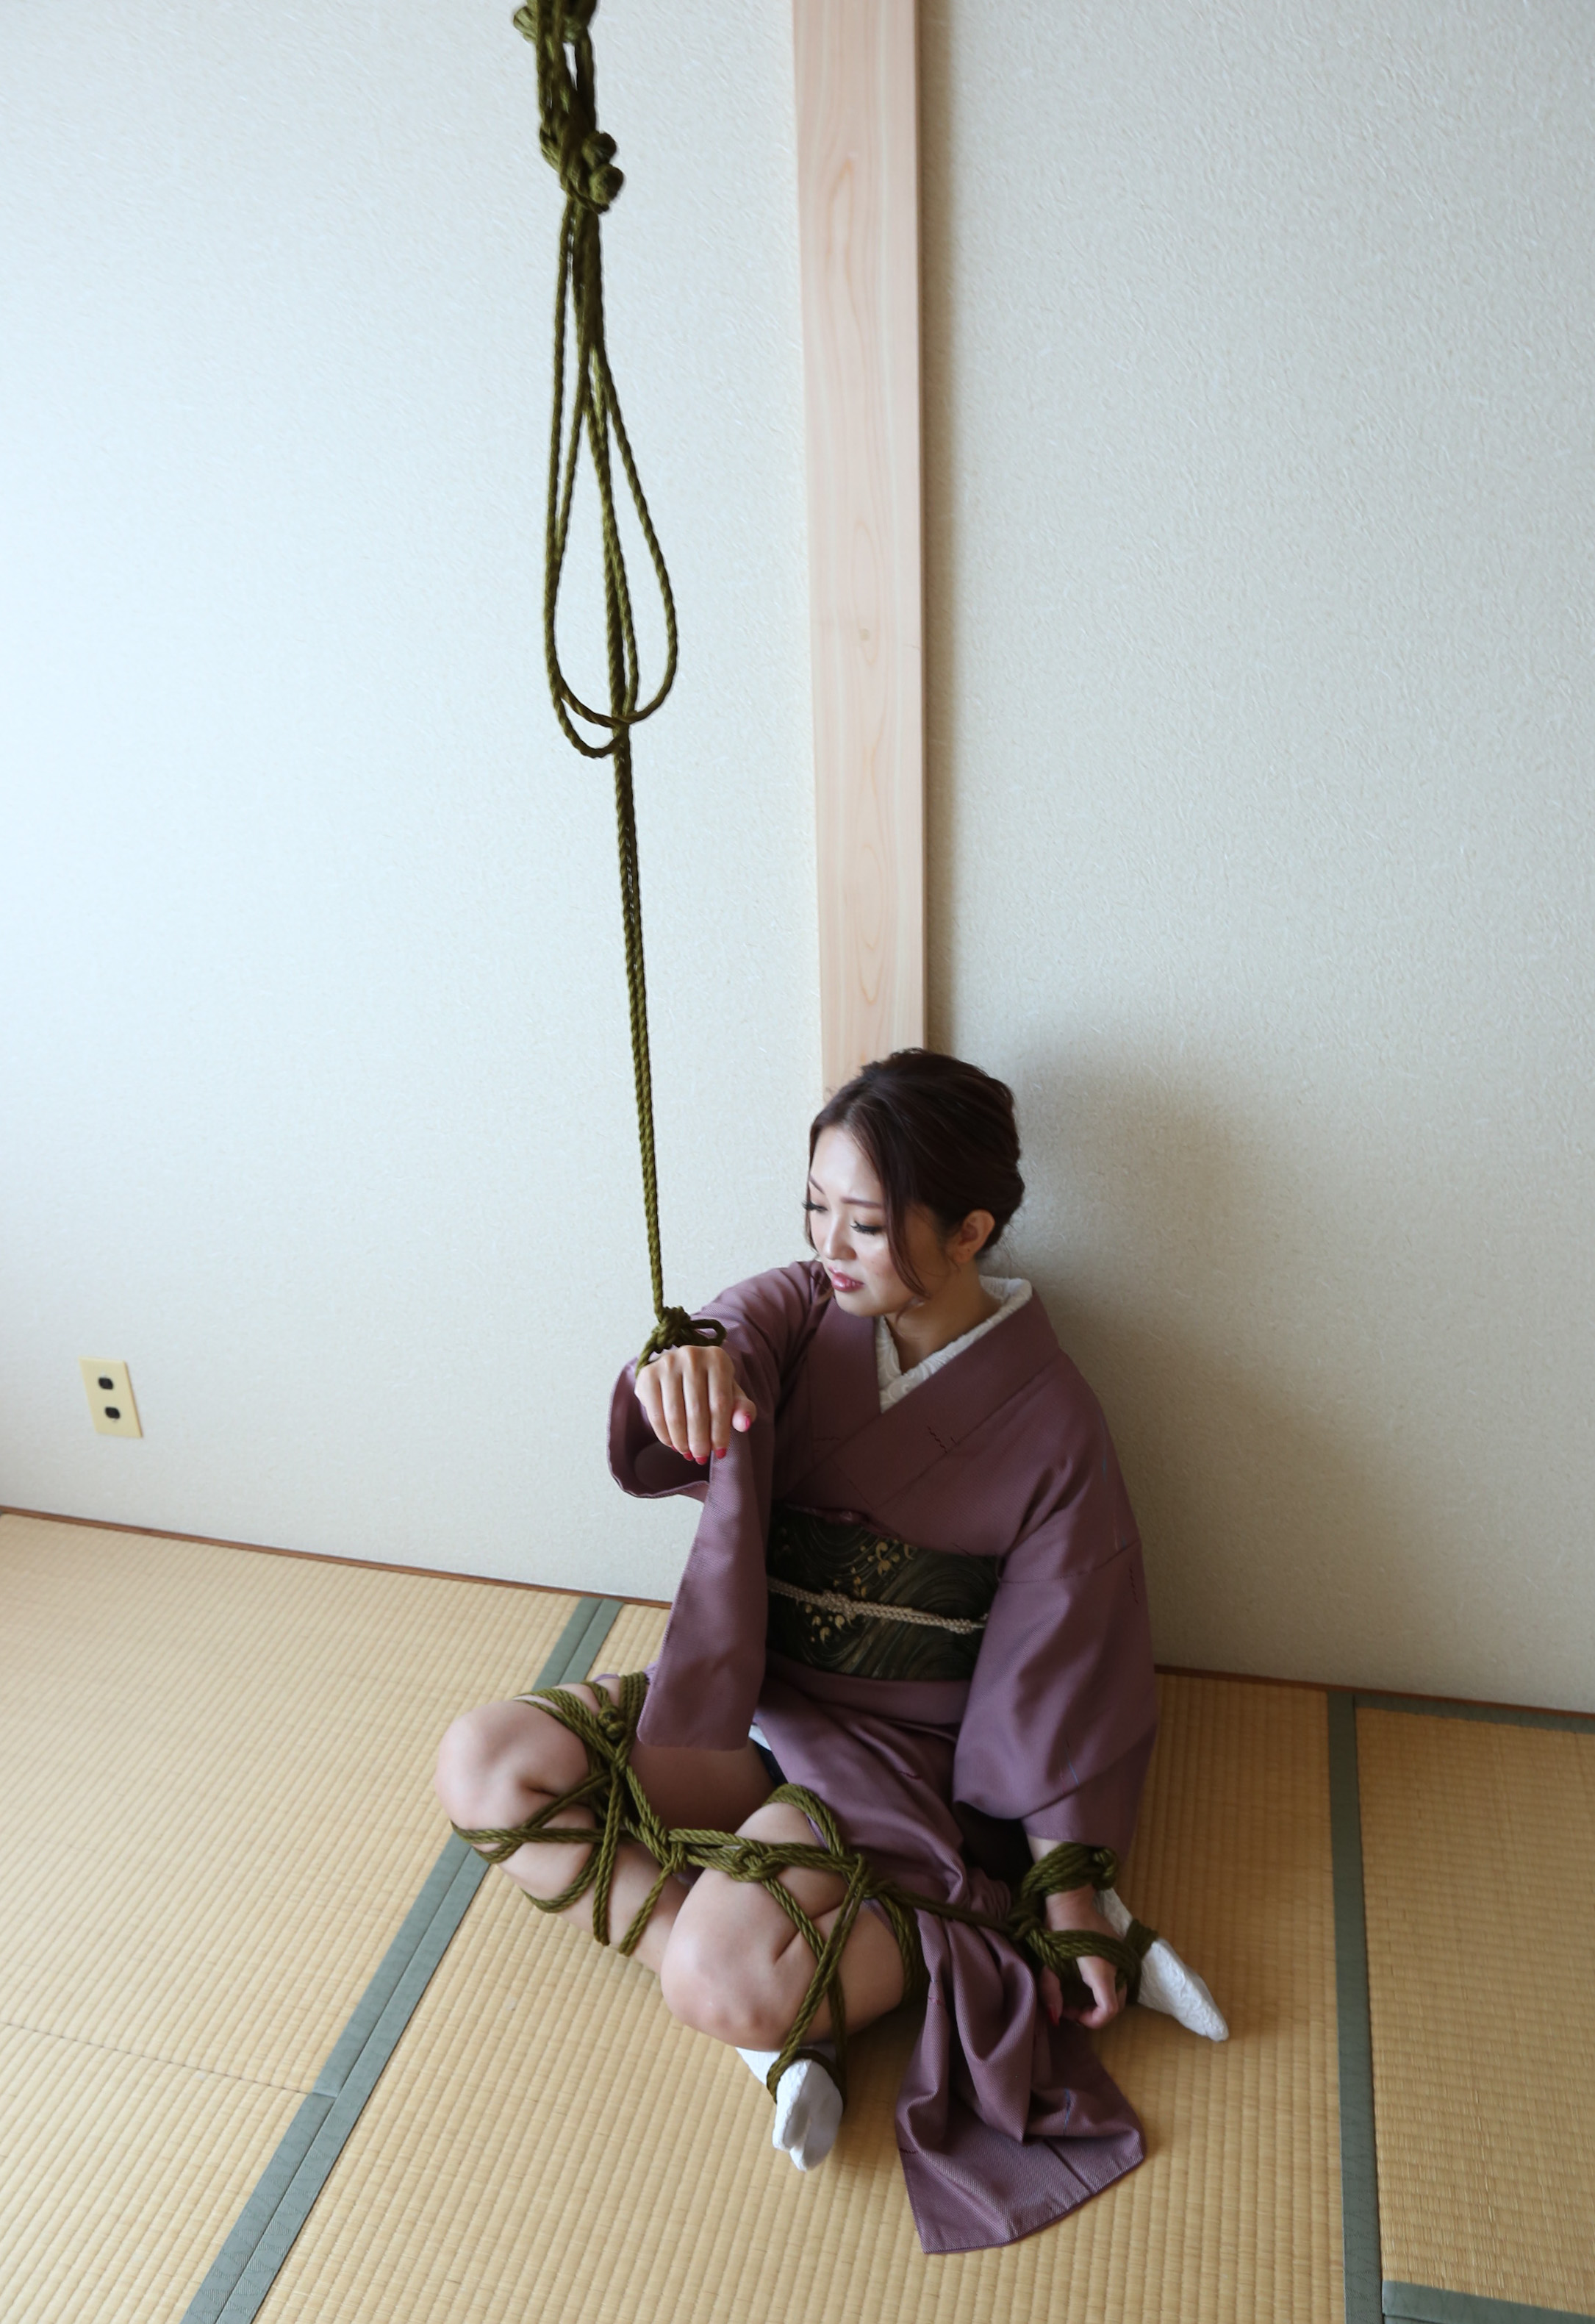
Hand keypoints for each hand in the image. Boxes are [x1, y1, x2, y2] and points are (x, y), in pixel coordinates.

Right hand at [635, 1344, 756, 1463]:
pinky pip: (656, 1414)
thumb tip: (745, 1424)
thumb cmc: (711, 1386)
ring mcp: (667, 1363)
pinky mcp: (647, 1375)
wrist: (679, 1370)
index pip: (720, 1403)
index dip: (720, 1432)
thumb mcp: (731, 1394)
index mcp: (717, 1358)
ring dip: (682, 1441)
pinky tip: (673, 1444)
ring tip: (687, 1453)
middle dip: (700, 1440)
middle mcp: (691, 1355)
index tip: (720, 1452)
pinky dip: (664, 1435)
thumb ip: (742, 1409)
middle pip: (697, 1410)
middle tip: (701, 1457)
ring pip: (675, 1414)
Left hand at [1037, 1886, 1124, 2030]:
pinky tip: (1084, 1983)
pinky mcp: (1118, 1950)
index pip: (1110, 2009)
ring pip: (1119, 1991)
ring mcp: (1120, 1957)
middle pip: (1117, 2003)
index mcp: (1101, 1970)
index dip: (1092, 2020)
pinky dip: (1104, 1988)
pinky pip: (1118, 1978)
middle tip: (1071, 2007)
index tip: (1072, 2014)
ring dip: (1100, 2001)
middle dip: (1095, 2013)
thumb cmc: (1058, 1927)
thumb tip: (1054, 2017)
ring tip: (1076, 1997)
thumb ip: (1051, 1990)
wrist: (1071, 1897)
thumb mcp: (1049, 1960)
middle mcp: (1117, 1966)